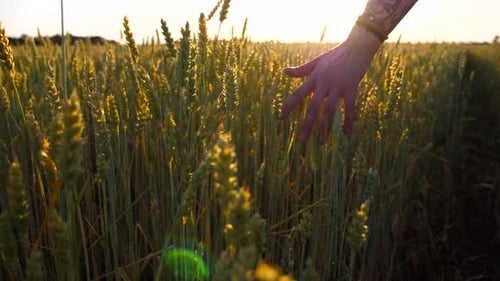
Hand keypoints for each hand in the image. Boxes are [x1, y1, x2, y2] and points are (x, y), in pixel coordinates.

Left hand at [280, 25, 380, 142]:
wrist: (357, 46)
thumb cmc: (336, 54)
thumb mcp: (317, 61)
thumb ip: (301, 70)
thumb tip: (285, 72)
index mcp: (314, 78)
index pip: (298, 94)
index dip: (289, 106)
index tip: (280, 118)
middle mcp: (324, 83)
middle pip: (313, 108)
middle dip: (307, 125)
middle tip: (301, 141)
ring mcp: (338, 87)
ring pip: (329, 111)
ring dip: (325, 128)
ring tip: (320, 143)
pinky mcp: (352, 88)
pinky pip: (349, 108)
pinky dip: (348, 121)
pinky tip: (346, 133)